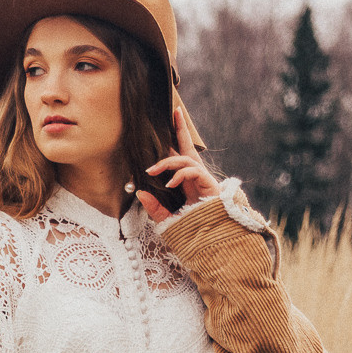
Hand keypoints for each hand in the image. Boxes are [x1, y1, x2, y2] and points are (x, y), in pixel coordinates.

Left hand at [138, 108, 219, 223]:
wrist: (212, 240)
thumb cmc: (192, 228)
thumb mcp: (167, 218)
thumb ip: (154, 206)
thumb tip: (139, 192)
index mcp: (187, 181)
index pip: (180, 155)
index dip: (177, 138)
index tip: (172, 120)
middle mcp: (196, 176)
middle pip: (188, 147)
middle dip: (182, 129)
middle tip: (175, 113)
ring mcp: (203, 180)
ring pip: (186, 160)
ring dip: (167, 163)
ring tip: (152, 171)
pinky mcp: (209, 185)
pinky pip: (193, 172)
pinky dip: (179, 176)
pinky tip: (169, 184)